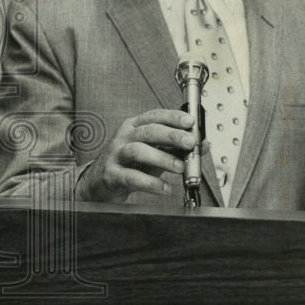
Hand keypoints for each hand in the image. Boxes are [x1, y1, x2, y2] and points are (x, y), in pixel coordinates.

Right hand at [77, 109, 195, 202]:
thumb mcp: (156, 152)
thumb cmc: (131, 163)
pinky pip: (131, 177)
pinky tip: (165, 188)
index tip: (190, 121)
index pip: (155, 116)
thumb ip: (179, 148)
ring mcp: (116, 155)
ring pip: (138, 151)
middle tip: (190, 143)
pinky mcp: (111, 175)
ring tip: (180, 167)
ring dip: (162, 158)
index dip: (173, 117)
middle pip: (148, 131)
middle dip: (172, 135)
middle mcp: (124, 137)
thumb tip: (204, 144)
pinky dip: (151, 183)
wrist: (100, 181)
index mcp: (135, 126)